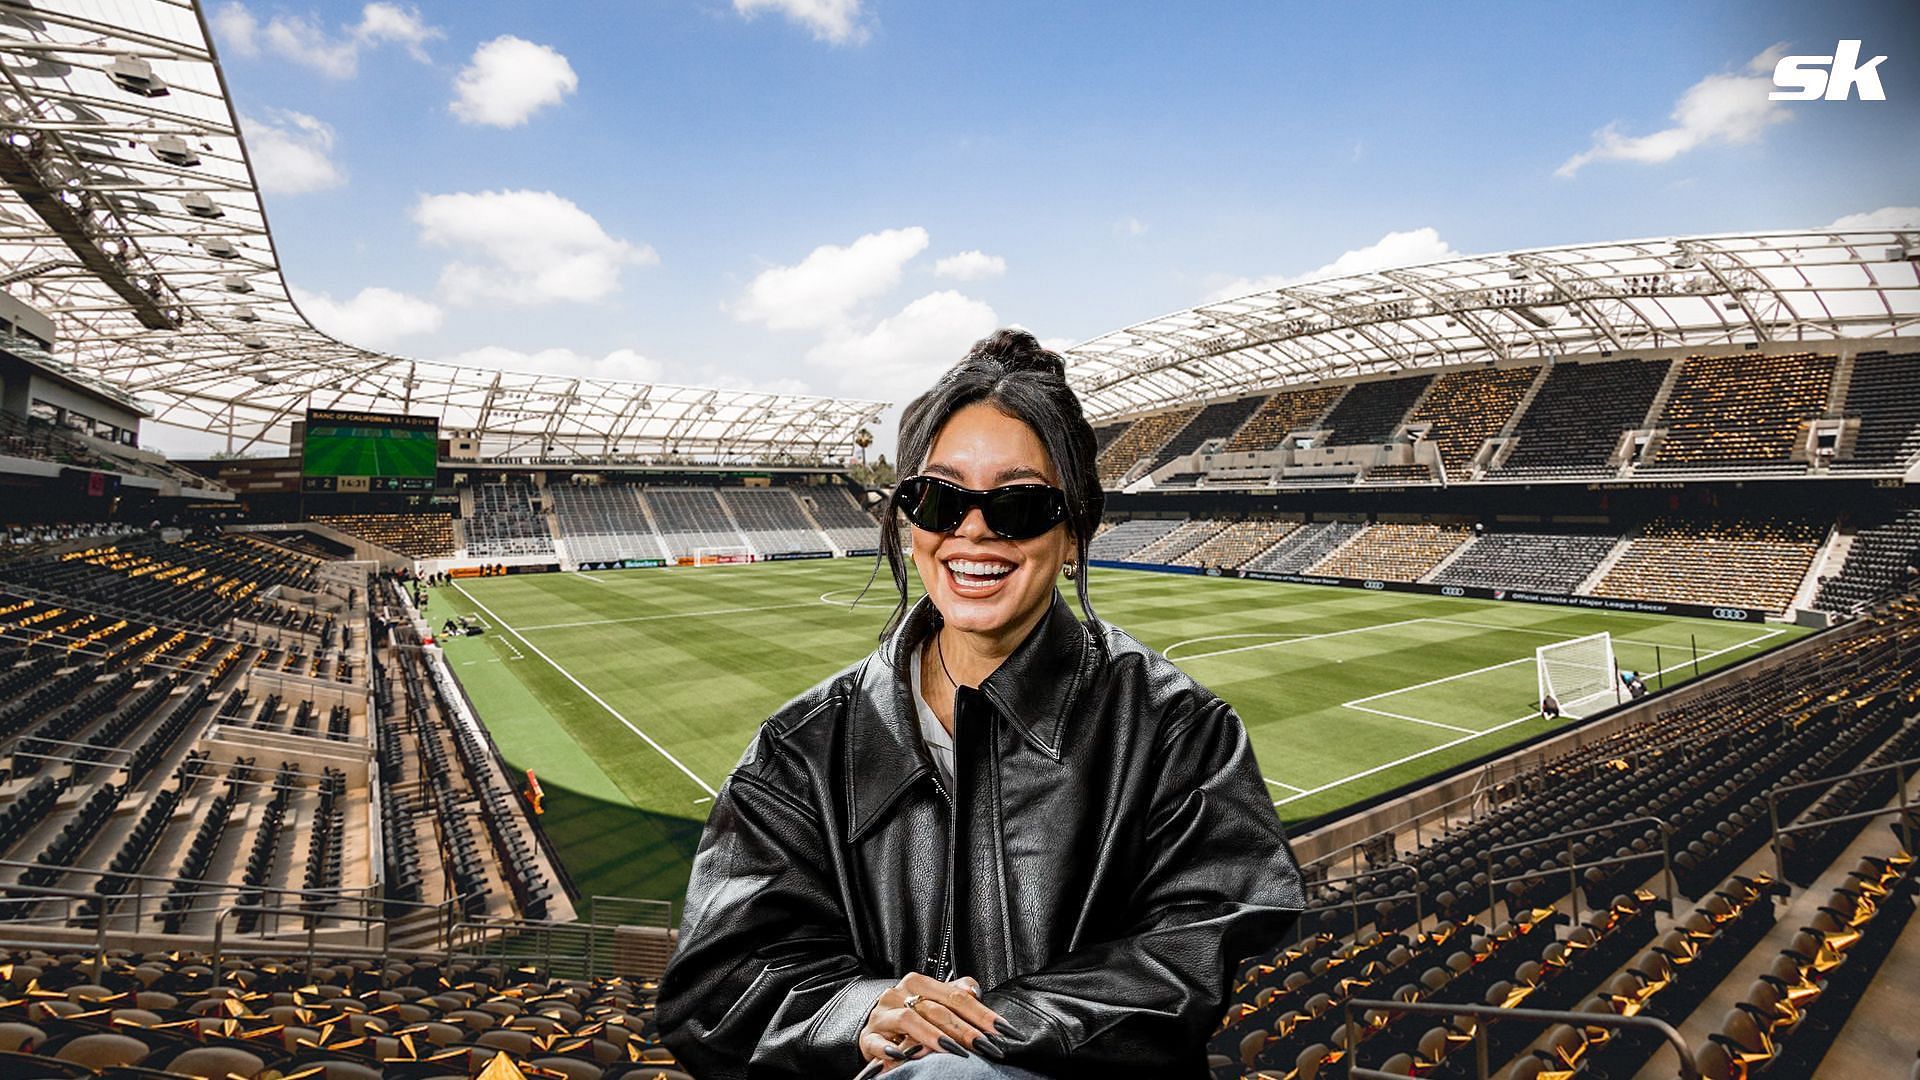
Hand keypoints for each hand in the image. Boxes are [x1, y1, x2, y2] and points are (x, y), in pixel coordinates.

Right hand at [858, 972, 1011, 1070]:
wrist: (875, 1027)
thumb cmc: (909, 1014)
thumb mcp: (933, 1001)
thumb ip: (956, 993)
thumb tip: (975, 991)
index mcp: (918, 983)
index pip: (955, 996)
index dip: (981, 1013)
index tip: (1001, 1030)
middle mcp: (898, 995)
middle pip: (937, 1010)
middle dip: (964, 1030)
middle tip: (985, 1046)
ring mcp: (882, 1015)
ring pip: (910, 1020)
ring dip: (934, 1036)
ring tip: (954, 1051)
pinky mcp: (869, 1037)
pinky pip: (879, 1043)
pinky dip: (891, 1050)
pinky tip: (904, 1056)